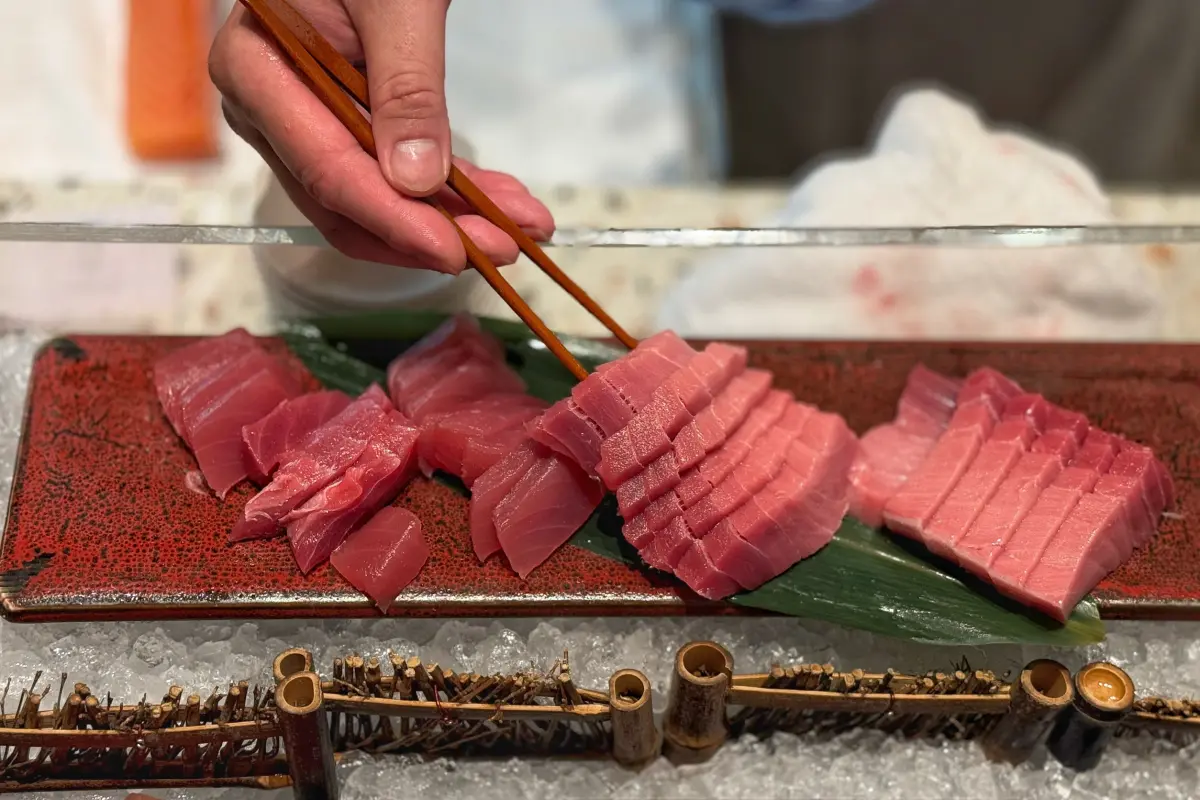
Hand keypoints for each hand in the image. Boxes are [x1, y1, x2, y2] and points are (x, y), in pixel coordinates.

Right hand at [209, 0, 553, 273]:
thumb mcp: (394, 5)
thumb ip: (404, 87)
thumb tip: (414, 179)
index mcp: (257, 70)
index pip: (326, 170)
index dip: (393, 220)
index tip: (454, 250)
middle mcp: (270, 109)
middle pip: (350, 200)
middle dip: (431, 231)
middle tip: (505, 247)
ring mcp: (304, 121)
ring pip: (378, 197)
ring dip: (453, 217)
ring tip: (520, 228)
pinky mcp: (344, 123)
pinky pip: (394, 171)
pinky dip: (450, 190)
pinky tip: (502, 203)